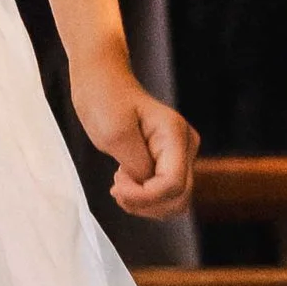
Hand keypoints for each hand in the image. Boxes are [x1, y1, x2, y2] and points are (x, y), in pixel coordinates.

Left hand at [70, 48, 198, 220]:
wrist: (102, 81)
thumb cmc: (105, 99)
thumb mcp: (114, 134)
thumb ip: (137, 165)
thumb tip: (149, 187)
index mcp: (175, 135)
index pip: (173, 184)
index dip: (144, 196)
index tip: (116, 186)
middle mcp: (184, 146)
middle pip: (179, 198)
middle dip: (146, 203)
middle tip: (117, 186)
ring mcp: (178, 155)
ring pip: (174, 201)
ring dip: (145, 204)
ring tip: (120, 184)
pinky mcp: (168, 162)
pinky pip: (164, 194)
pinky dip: (144, 199)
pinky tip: (126, 183)